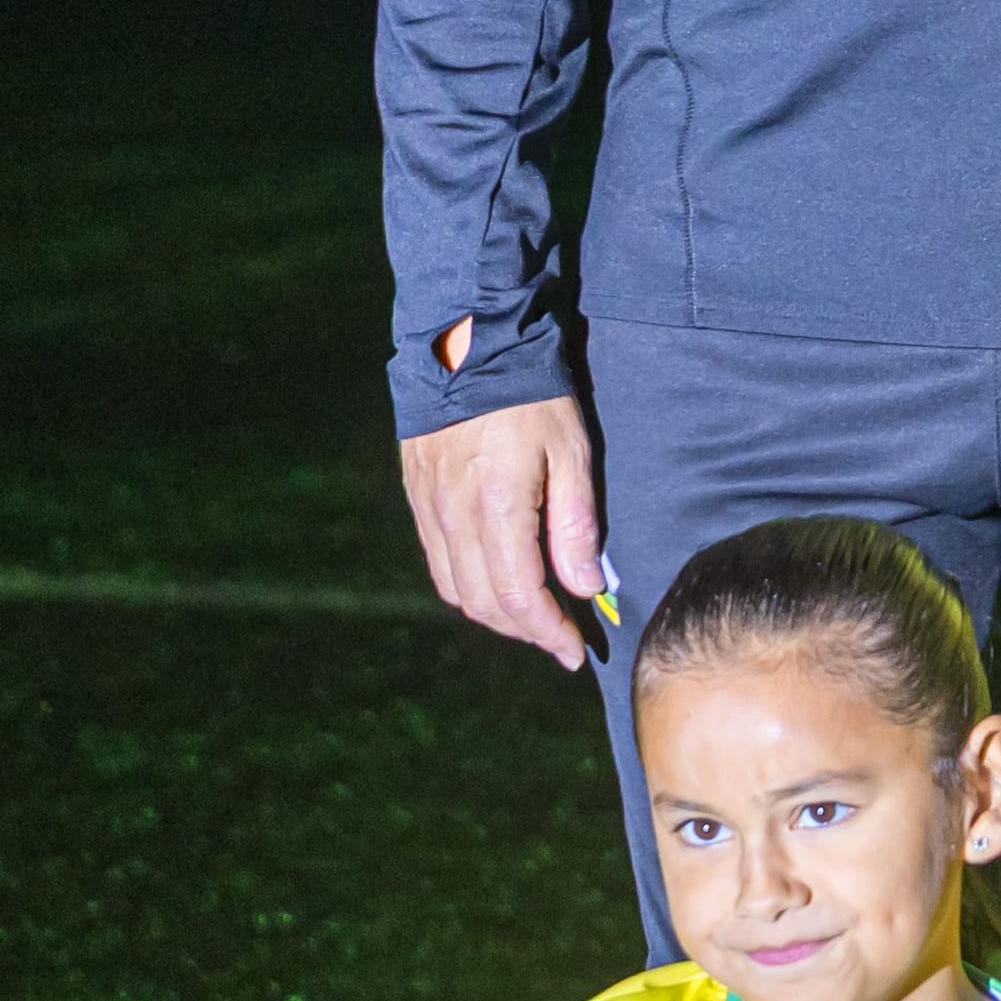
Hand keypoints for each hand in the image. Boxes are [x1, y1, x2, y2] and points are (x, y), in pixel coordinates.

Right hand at [399, 377, 608, 665]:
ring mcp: (429, 508)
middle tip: (560, 639)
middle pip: (484, 603)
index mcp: (498, 509)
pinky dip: (466, 585)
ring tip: (534, 617)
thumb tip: (583, 588)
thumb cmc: (533, 399)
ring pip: (455, 588)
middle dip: (525, 631)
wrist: (468, 348)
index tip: (575, 651)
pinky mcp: (417, 496)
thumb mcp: (573, 454)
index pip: (520, 596)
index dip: (548, 633)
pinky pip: (438, 561)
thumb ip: (576, 525)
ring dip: (494, 614)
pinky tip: (496, 582)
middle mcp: (454, 517)